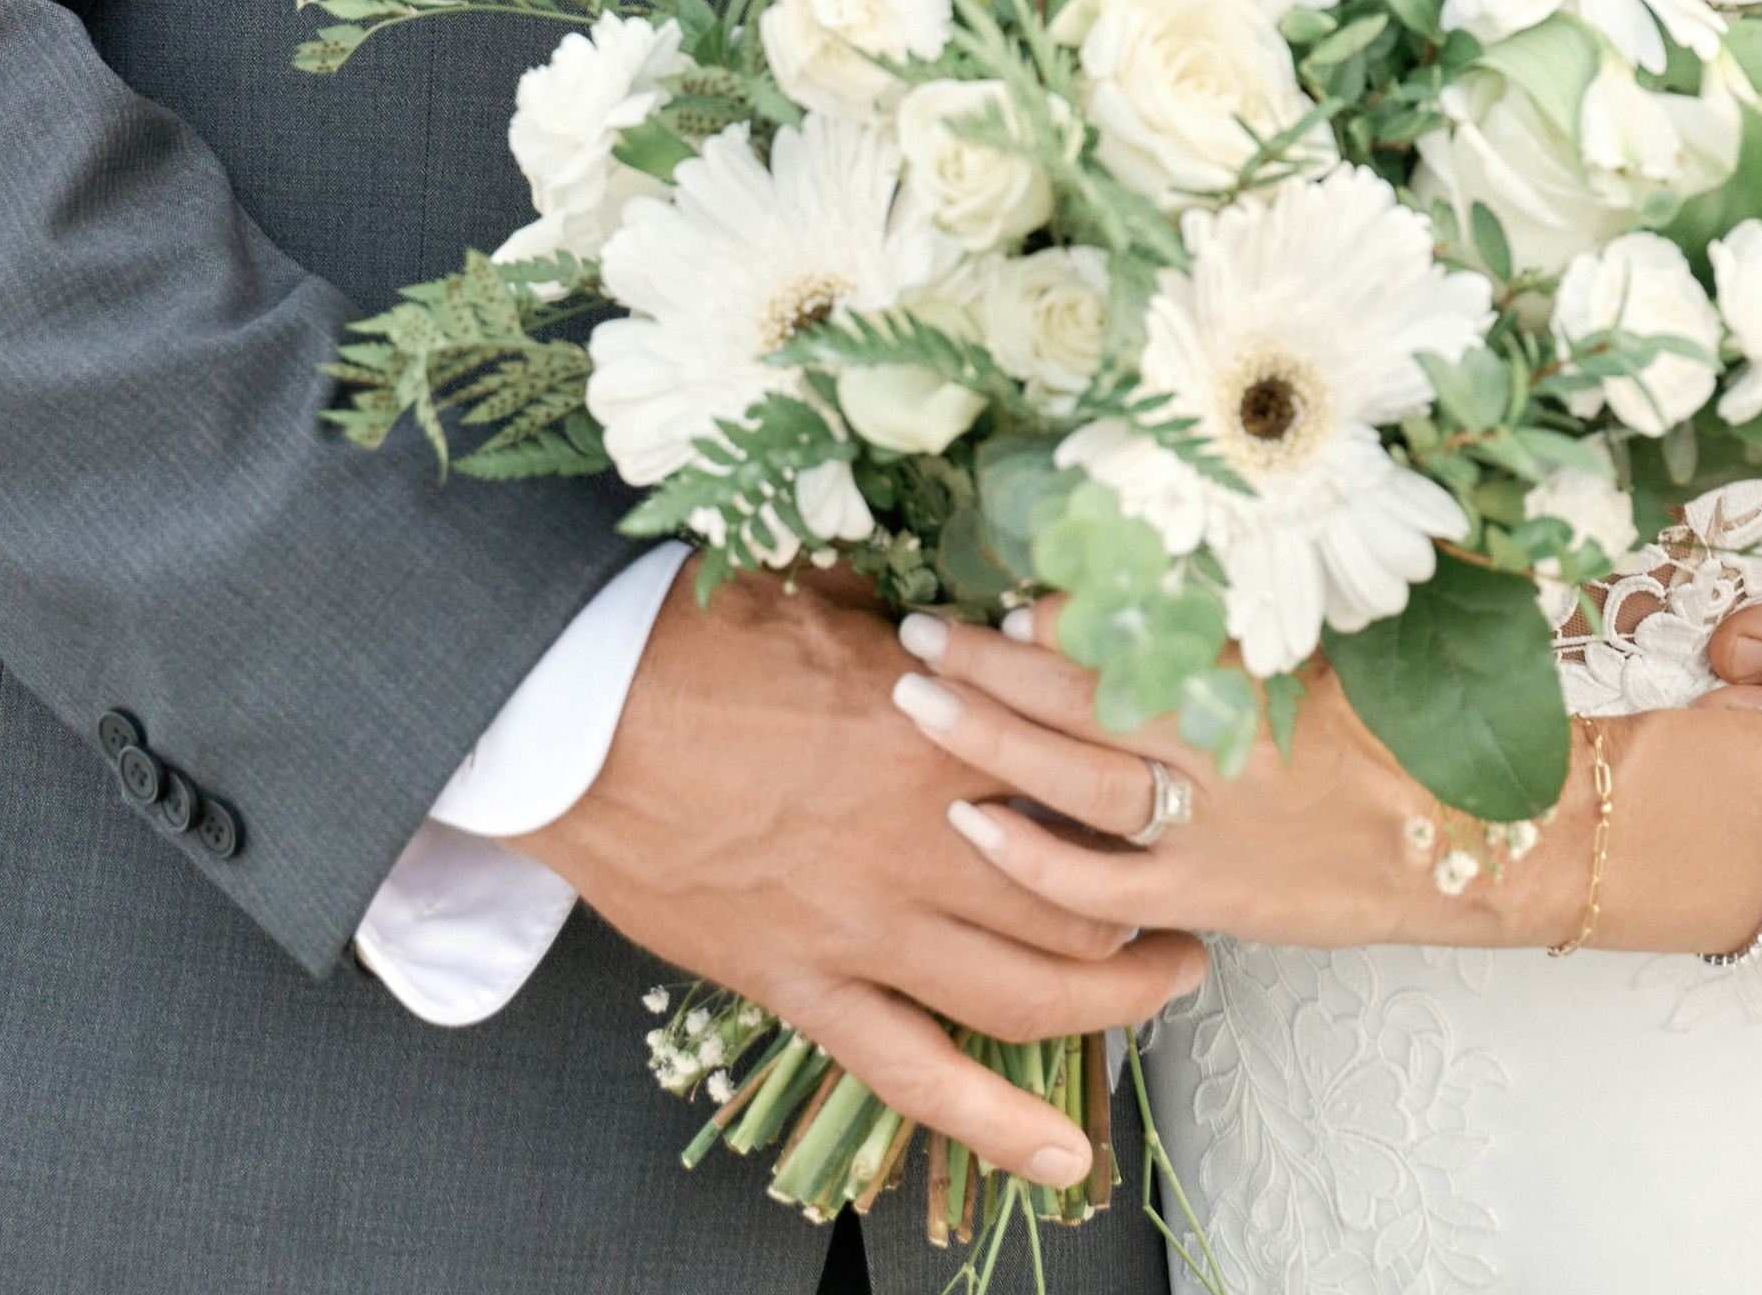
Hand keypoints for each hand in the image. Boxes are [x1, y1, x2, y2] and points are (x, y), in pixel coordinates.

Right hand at [508, 562, 1205, 1185]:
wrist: (573, 715)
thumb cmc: (692, 638)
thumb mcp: (829, 604)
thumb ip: (919, 637)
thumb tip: (980, 627)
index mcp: (938, 729)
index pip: (1084, 777)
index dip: (1137, 790)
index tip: (1168, 787)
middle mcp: (922, 838)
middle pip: (1082, 896)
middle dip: (1150, 905)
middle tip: (1189, 897)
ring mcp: (864, 924)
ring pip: (1028, 993)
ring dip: (1117, 1002)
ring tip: (1167, 985)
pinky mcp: (804, 987)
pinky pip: (917, 1078)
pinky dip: (998, 1126)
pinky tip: (1063, 1158)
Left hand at [884, 604, 1590, 956]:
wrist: (1485, 844)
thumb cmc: (1411, 732)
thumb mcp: (1339, 644)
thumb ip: (1246, 611)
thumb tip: (1155, 552)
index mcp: (1256, 666)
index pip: (1135, 626)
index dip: (1058, 608)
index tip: (999, 583)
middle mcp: (1225, 742)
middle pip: (1084, 692)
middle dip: (992, 659)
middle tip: (919, 630)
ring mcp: (1213, 826)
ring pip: (1075, 776)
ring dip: (990, 736)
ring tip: (918, 700)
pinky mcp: (1212, 898)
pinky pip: (1102, 884)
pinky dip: (1032, 856)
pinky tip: (973, 822)